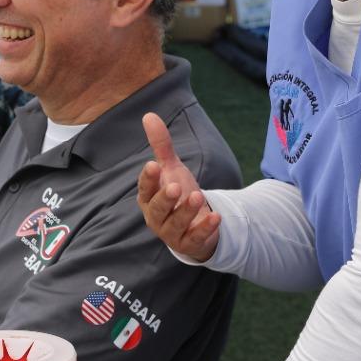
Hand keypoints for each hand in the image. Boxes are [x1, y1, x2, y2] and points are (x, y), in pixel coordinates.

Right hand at [137, 112, 220, 260]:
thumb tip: (149, 115)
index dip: (148, 179)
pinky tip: (216, 216)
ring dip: (186, 211)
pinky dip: (205, 229)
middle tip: (175, 186)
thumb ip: (161, 146)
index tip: (153, 165)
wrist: (195, 226)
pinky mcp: (189, 244)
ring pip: (175, 225)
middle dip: (165, 199)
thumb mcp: (172, 169)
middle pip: (157, 210)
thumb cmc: (178, 195)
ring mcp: (172, 233)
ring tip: (197, 195)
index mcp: (148, 199)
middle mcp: (156, 217)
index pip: (144, 189)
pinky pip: (195, 238)